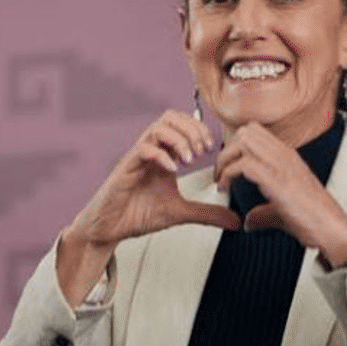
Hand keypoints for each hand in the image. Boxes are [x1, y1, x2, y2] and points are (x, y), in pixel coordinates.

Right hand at [66, 110, 239, 249]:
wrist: (110, 228)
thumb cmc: (139, 214)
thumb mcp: (181, 213)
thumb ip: (207, 213)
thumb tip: (235, 221)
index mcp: (164, 154)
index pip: (182, 124)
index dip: (200, 129)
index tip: (212, 149)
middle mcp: (151, 150)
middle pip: (170, 117)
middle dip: (192, 129)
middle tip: (203, 151)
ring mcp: (137, 157)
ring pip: (157, 128)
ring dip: (179, 139)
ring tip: (190, 159)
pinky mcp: (126, 168)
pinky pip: (143, 149)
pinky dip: (162, 156)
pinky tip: (173, 171)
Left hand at [214, 122, 346, 265]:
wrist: (332, 230)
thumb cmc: (313, 219)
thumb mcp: (281, 211)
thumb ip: (263, 212)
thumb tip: (249, 221)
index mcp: (287, 157)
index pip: (255, 132)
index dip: (235, 145)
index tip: (227, 167)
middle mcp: (284, 155)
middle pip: (246, 131)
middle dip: (227, 150)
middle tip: (221, 173)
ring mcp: (282, 165)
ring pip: (243, 142)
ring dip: (226, 160)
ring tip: (221, 180)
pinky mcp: (277, 180)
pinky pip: (244, 165)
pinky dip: (228, 175)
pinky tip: (225, 189)